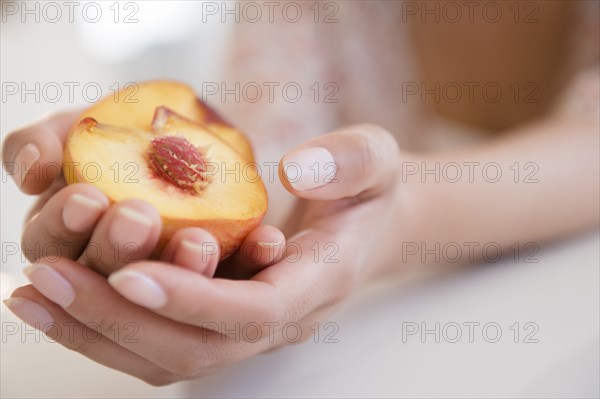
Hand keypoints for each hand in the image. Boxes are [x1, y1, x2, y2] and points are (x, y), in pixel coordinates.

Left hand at [4, 124, 401, 384]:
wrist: (368, 227)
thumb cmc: (370, 193)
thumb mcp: (379, 160)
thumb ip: (351, 162)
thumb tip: (296, 171)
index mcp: (319, 284)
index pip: (254, 311)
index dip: (194, 299)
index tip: (130, 272)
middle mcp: (279, 321)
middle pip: (195, 349)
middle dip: (119, 320)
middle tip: (48, 278)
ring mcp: (247, 329)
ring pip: (167, 357)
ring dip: (96, 331)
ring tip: (33, 291)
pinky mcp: (220, 320)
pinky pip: (159, 340)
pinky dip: (104, 326)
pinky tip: (59, 296)